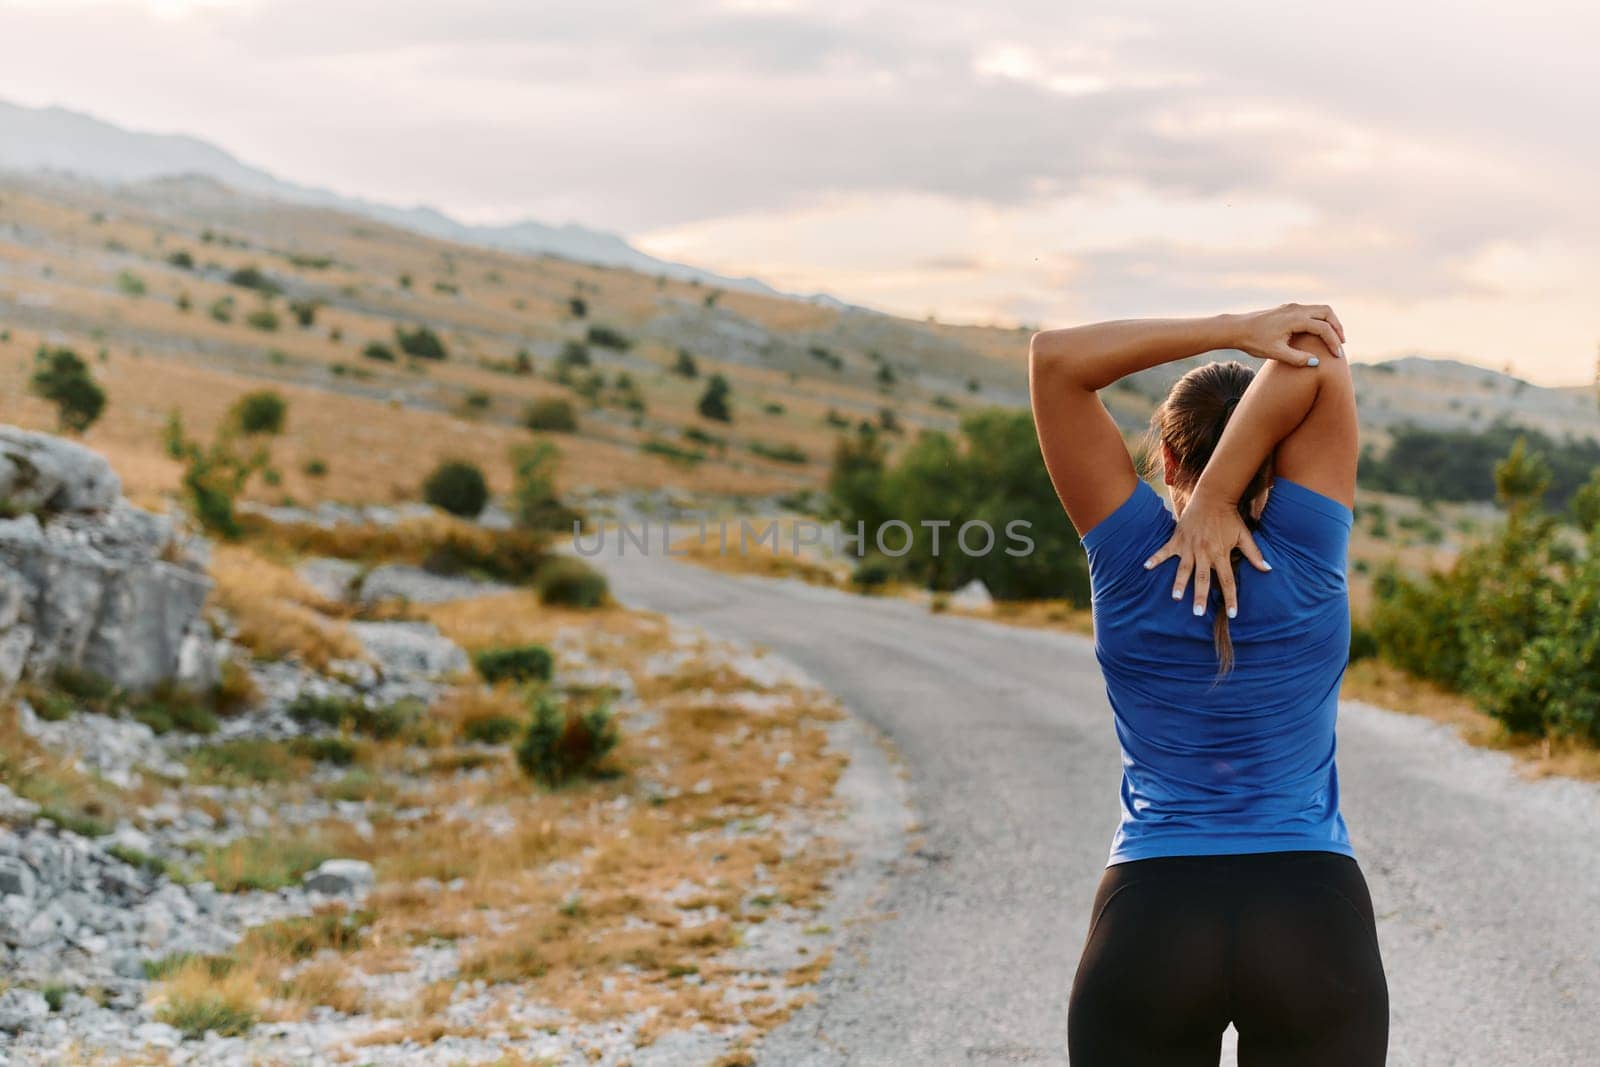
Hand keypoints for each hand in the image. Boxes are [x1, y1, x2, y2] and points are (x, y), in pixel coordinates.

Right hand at [1143, 490, 1270, 617]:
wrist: (1212, 497)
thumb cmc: (1229, 518)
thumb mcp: (1244, 535)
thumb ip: (1254, 554)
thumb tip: (1267, 569)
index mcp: (1220, 553)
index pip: (1227, 580)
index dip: (1231, 598)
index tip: (1232, 614)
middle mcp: (1204, 552)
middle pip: (1202, 578)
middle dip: (1200, 596)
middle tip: (1198, 613)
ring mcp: (1189, 546)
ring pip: (1183, 568)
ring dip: (1179, 583)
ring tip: (1175, 598)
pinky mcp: (1177, 539)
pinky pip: (1164, 551)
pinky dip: (1155, 558)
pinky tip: (1146, 567)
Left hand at [1231, 303, 1345, 365]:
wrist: (1236, 329)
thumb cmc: (1254, 341)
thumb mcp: (1275, 353)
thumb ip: (1296, 358)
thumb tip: (1316, 363)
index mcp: (1295, 318)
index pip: (1323, 328)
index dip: (1333, 342)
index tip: (1337, 357)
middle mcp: (1295, 309)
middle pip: (1327, 312)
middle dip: (1337, 328)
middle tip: (1341, 344)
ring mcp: (1291, 307)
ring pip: (1319, 309)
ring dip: (1329, 322)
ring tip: (1334, 338)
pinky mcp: (1287, 309)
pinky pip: (1310, 310)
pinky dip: (1320, 320)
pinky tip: (1318, 333)